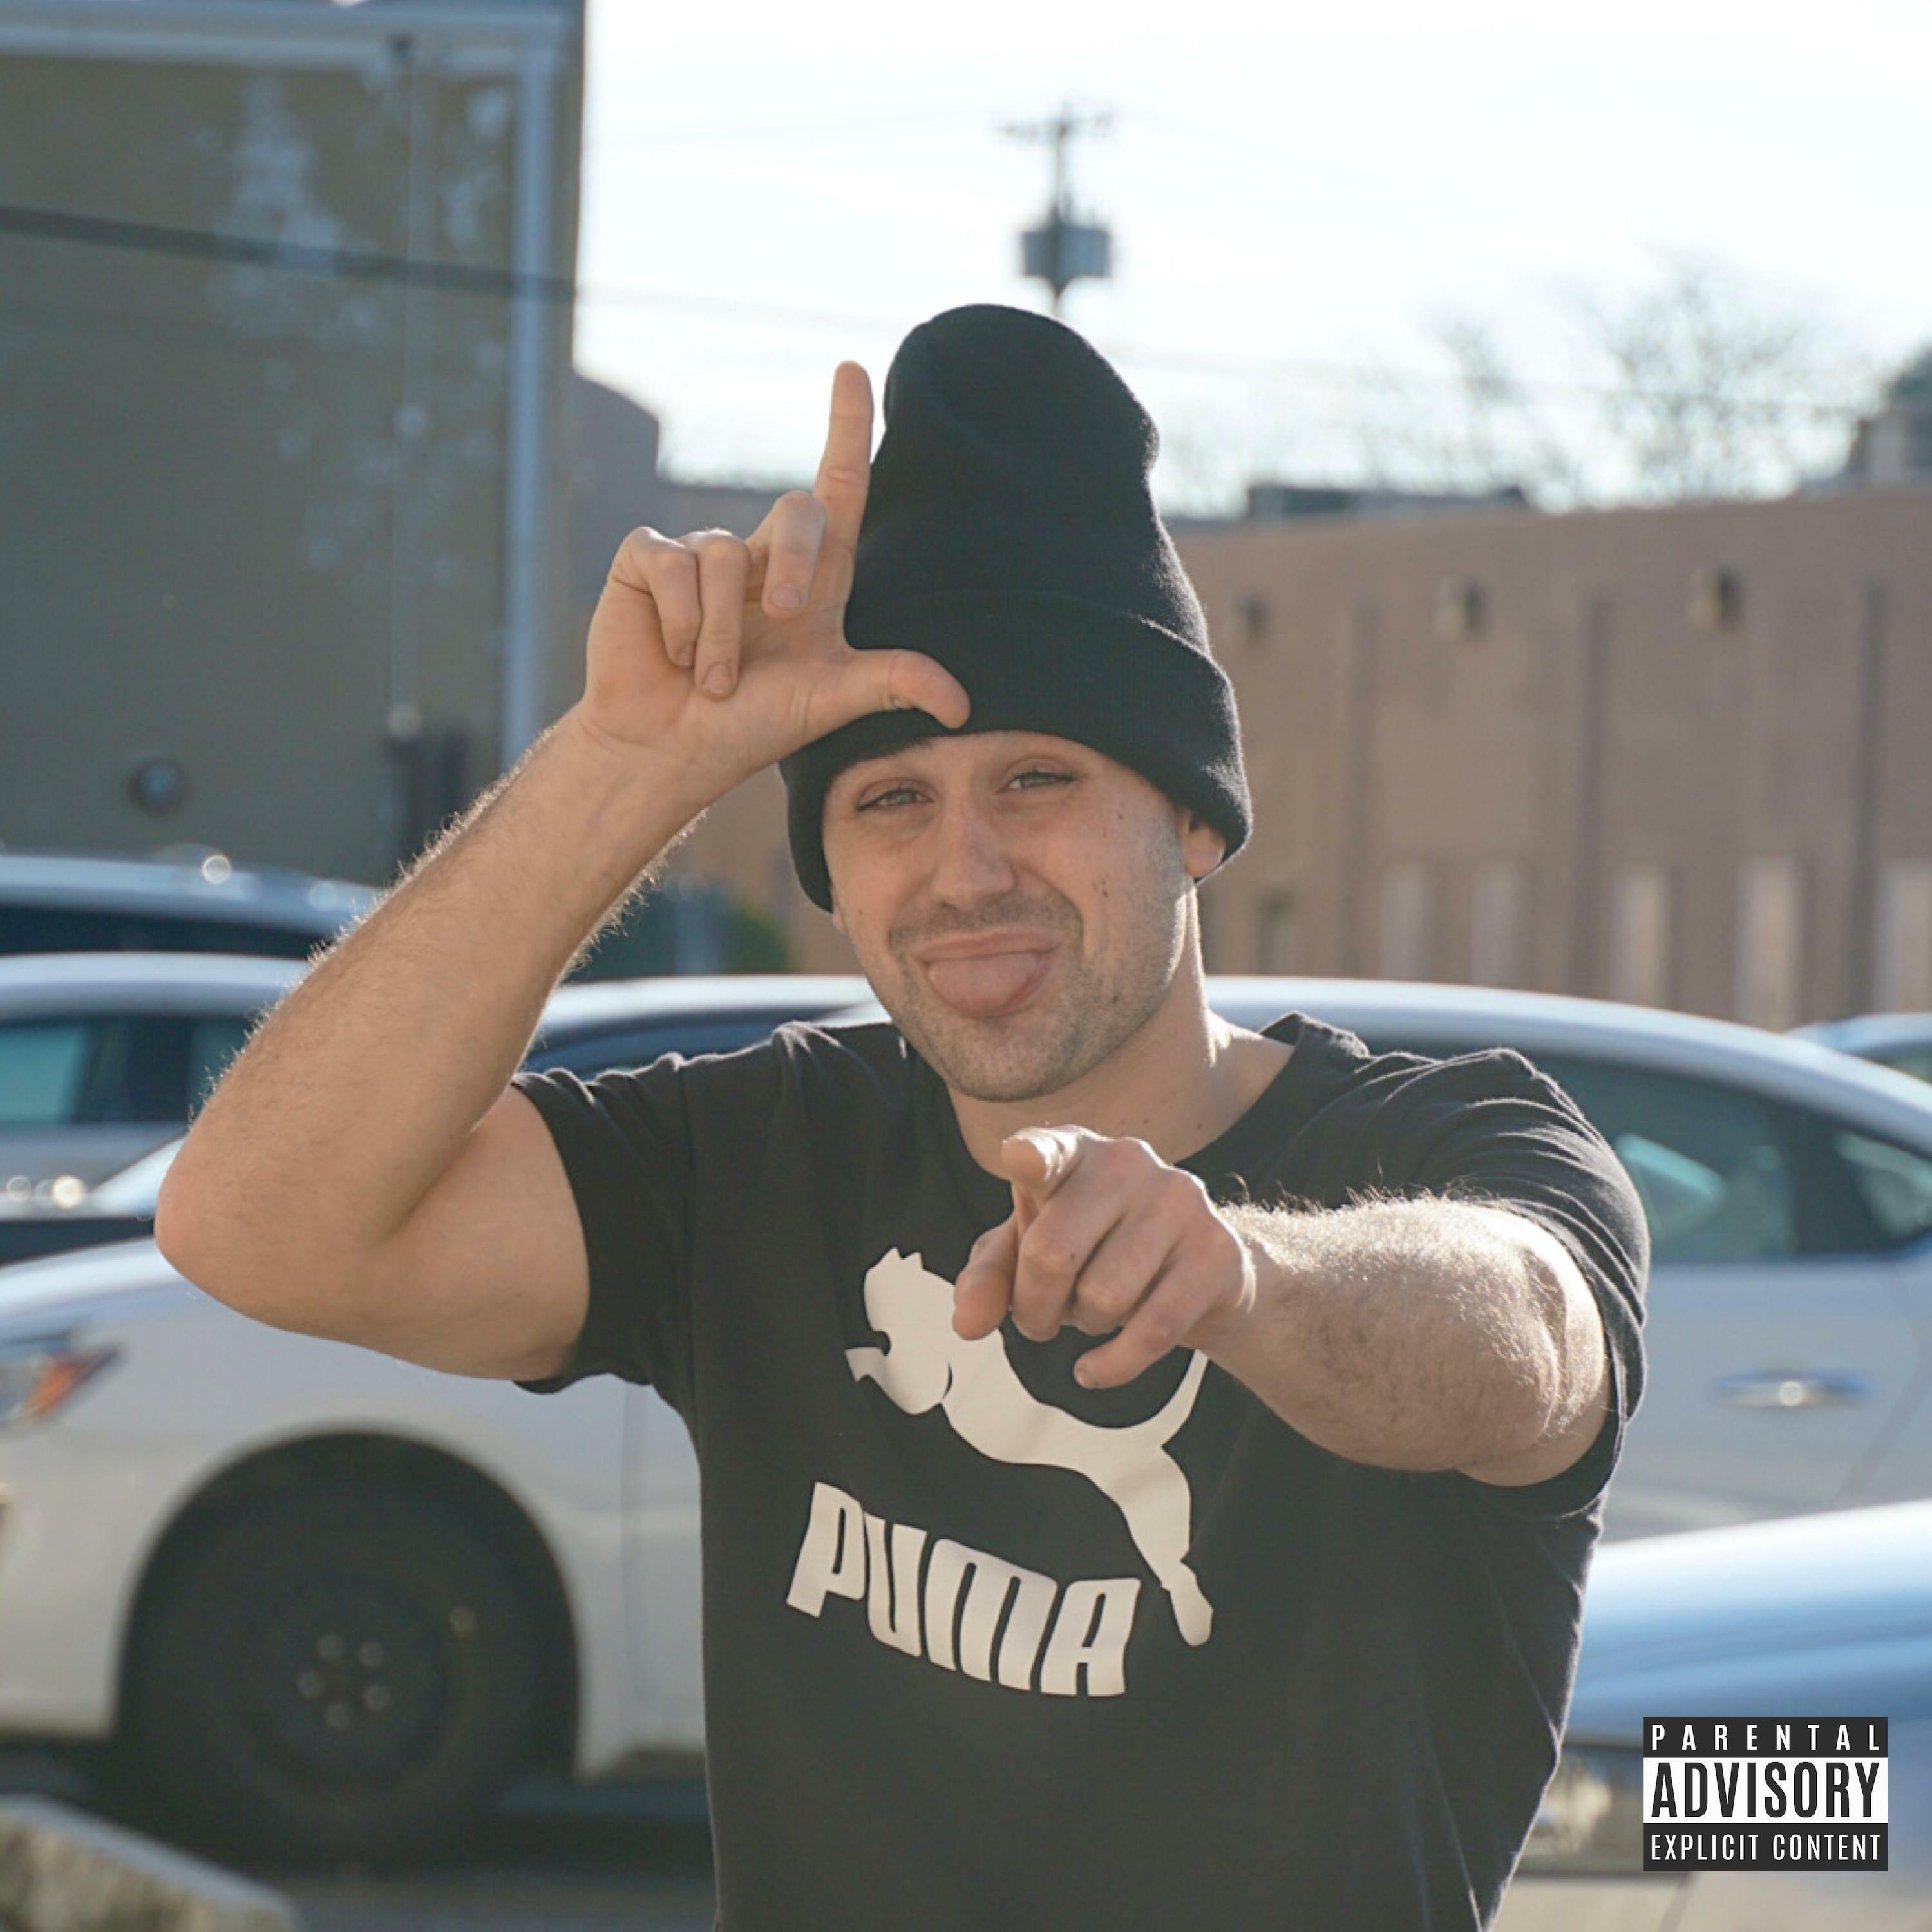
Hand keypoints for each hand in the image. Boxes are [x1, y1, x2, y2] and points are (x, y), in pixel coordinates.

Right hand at [571, 361, 968, 807]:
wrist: (669, 753)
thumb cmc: (748, 728)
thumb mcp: (828, 703)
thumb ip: (892, 685)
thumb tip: (964, 707)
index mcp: (813, 581)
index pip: (839, 489)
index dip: (847, 429)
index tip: (852, 369)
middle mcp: (761, 557)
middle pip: (800, 510)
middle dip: (796, 564)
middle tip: (786, 619)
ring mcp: (700, 553)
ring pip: (726, 557)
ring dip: (724, 634)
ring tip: (710, 680)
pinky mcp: (647, 560)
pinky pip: (673, 565)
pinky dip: (681, 621)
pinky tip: (671, 654)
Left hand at [952, 1128, 1258, 1389]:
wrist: (1199, 1269)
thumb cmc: (1098, 1249)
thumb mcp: (1029, 1255)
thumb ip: (988, 1279)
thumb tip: (967, 1323)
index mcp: (1075, 1152)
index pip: (1049, 1150)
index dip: (1033, 1158)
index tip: (1022, 1161)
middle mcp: (1128, 1162)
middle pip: (1052, 1254)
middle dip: (1033, 1307)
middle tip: (1042, 1317)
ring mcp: (1178, 1202)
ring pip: (1103, 1298)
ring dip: (1085, 1324)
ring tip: (1095, 1308)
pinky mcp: (1216, 1252)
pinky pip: (1152, 1330)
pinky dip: (1112, 1364)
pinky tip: (1094, 1368)